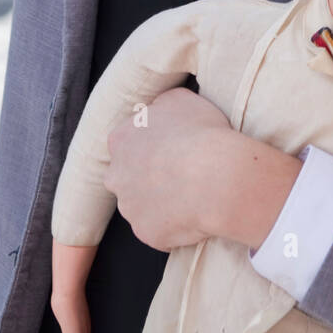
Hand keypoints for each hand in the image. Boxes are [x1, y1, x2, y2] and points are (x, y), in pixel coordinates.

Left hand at [104, 87, 231, 250]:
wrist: (216, 177)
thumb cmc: (200, 133)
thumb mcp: (180, 99)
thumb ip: (159, 106)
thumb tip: (157, 112)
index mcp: (121, 139)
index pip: (128, 143)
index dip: (153, 145)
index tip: (173, 147)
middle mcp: (117, 175)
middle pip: (128, 177)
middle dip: (148, 176)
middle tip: (180, 173)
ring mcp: (130, 207)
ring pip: (143, 205)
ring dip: (162, 202)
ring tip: (194, 194)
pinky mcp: (146, 233)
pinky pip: (160, 230)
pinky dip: (175, 225)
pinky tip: (196, 214)